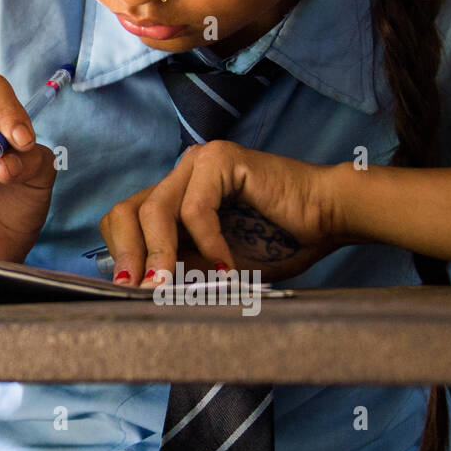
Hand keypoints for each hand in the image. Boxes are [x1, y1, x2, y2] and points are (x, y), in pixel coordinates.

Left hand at [100, 141, 348, 285]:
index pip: (122, 220)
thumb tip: (139, 288)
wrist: (329, 218)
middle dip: (129, 255)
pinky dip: (207, 244)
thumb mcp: (213, 266)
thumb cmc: (278, 243)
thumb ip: (178, 267)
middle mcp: (178, 175)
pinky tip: (225, 268)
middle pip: (125, 211)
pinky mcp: (219, 159)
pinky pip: (195, 208)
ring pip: (154, 210)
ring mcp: (196, 162)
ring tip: (169, 288)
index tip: (127, 291)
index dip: (121, 254)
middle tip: (140, 291)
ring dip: (160, 255)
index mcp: (172, 196)